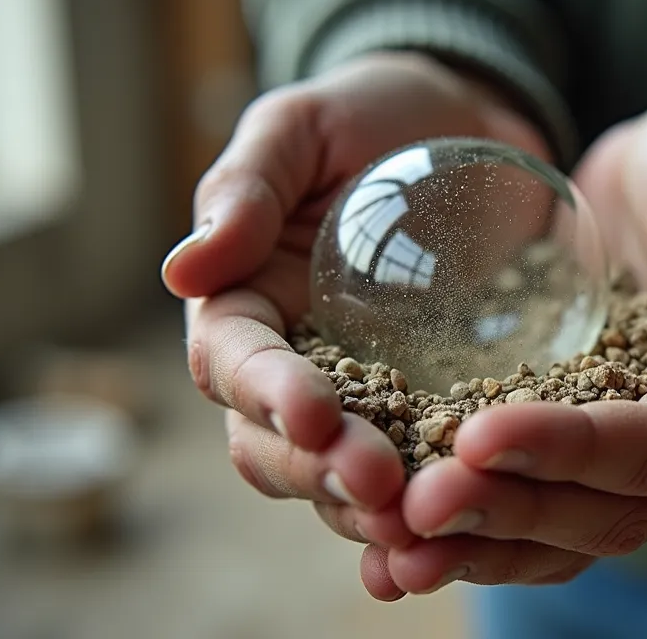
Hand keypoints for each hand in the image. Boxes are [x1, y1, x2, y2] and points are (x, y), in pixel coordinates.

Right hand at [159, 51, 551, 558]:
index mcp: (243, 302)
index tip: (316, 413)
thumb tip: (181, 270)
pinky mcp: (427, 405)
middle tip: (382, 485)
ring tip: (424, 523)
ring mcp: (360, 392)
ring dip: (370, 508)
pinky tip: (465, 532)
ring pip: (339, 474)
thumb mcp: (300, 125)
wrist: (455, 125)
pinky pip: (417, 467)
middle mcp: (290, 362)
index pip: (233, 364)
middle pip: (277, 442)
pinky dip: (429, 506)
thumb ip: (246, 187)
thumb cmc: (365, 114)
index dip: (267, 395)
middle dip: (321, 469)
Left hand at [348, 76, 646, 598]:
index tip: (477, 434)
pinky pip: (535, 513)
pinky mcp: (585, 454)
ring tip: (393, 555)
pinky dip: (472, 536)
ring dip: (481, 548)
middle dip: (510, 512)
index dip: (572, 451)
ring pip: (565, 535)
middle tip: (417, 505)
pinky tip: (398, 546)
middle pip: (607, 511)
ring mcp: (640, 462)